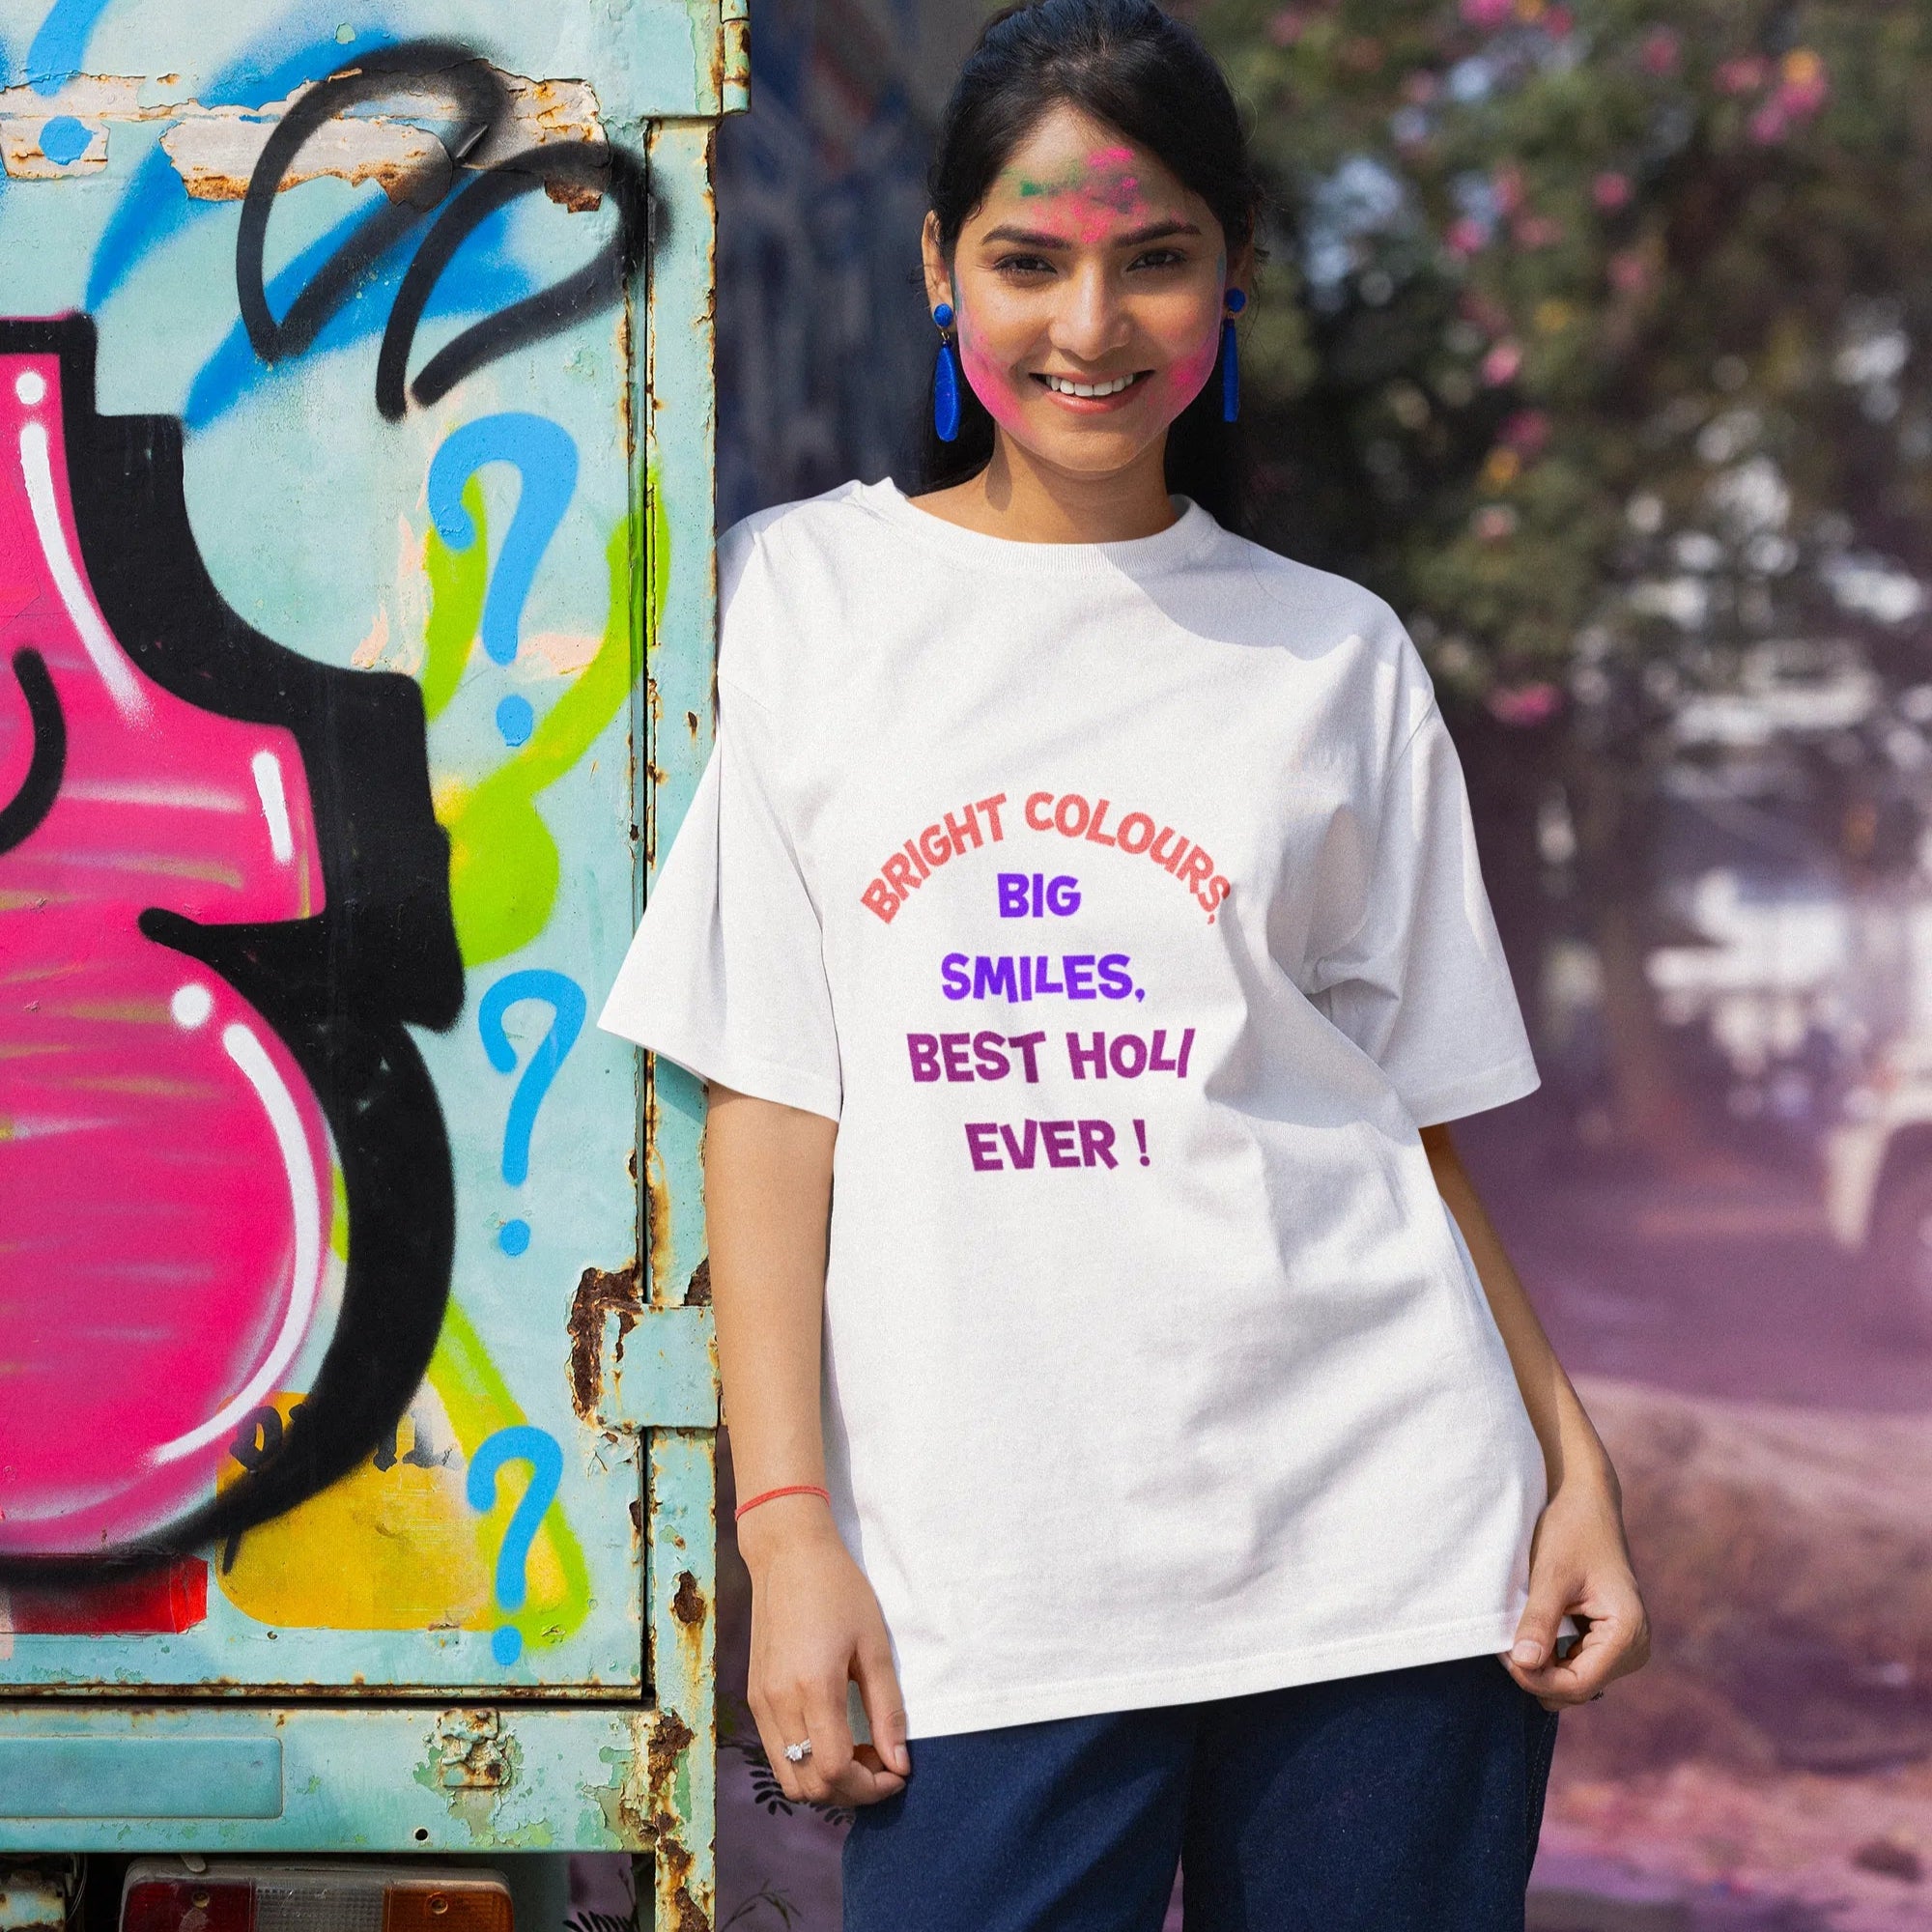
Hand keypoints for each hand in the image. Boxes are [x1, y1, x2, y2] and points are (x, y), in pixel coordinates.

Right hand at [739, 1495, 910, 1806]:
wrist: (787, 1554)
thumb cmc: (839, 1590)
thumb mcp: (875, 1645)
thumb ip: (888, 1710)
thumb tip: (899, 1764)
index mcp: (813, 1689)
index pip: (837, 1772)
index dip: (871, 1788)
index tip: (897, 1774)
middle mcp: (779, 1704)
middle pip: (810, 1787)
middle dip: (852, 1790)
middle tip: (882, 1762)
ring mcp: (760, 1703)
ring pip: (789, 1779)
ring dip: (827, 1781)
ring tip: (859, 1750)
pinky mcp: (755, 1697)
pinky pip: (777, 1754)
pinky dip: (806, 1762)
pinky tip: (834, 1735)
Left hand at [1503, 1463, 1649, 1710]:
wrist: (1586, 1504)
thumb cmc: (1571, 1531)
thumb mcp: (1550, 1574)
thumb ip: (1539, 1621)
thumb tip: (1525, 1664)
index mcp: (1628, 1633)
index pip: (1578, 1685)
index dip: (1536, 1678)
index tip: (1503, 1652)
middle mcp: (1635, 1648)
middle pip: (1576, 1690)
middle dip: (1537, 1673)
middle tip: (1503, 1641)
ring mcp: (1626, 1649)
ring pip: (1574, 1684)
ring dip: (1543, 1666)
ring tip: (1517, 1631)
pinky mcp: (1611, 1644)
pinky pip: (1577, 1668)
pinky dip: (1551, 1657)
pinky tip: (1533, 1632)